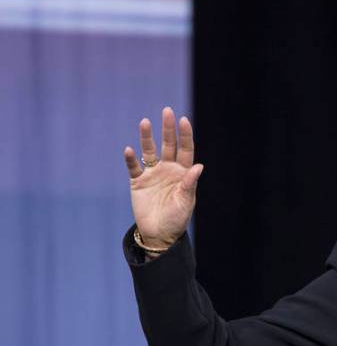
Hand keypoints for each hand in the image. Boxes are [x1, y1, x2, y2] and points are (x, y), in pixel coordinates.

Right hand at [123, 106, 203, 248]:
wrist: (159, 234)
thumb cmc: (176, 219)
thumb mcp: (185, 202)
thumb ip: (189, 184)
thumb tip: (199, 167)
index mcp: (183, 173)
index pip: (185, 150)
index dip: (185, 135)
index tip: (183, 120)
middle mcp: (168, 169)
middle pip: (168, 145)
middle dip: (168, 129)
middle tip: (167, 111)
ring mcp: (152, 174)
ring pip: (149, 151)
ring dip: (147, 138)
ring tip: (145, 122)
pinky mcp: (138, 182)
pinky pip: (134, 167)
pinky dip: (131, 159)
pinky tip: (129, 150)